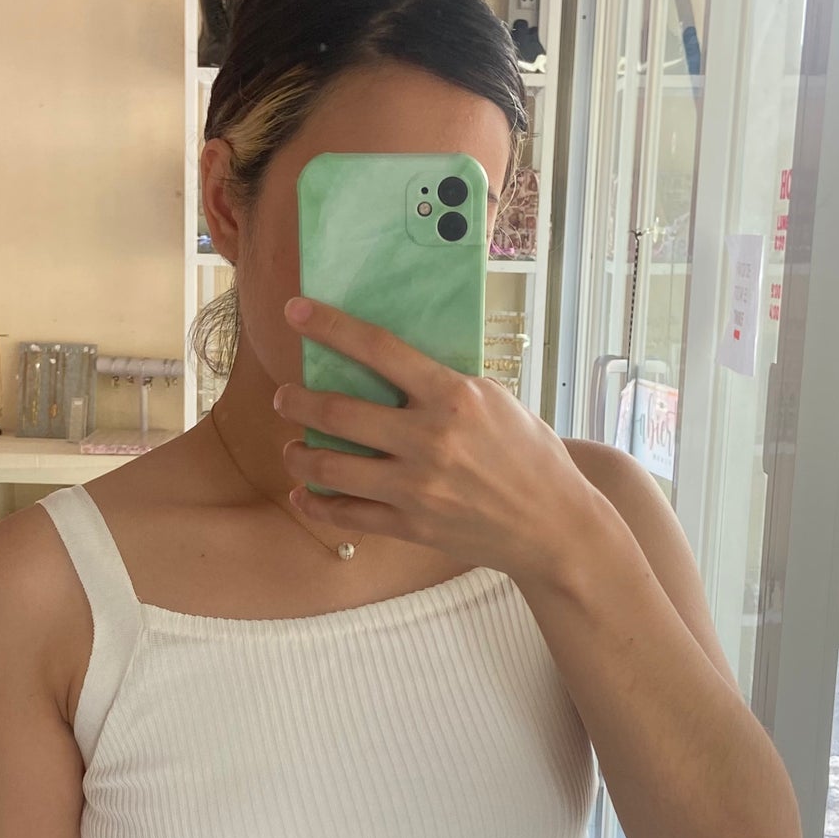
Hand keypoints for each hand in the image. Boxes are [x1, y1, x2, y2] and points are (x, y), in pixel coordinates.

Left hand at [274, 296, 595, 583]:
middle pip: (339, 411)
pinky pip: (346, 514)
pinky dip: (315, 504)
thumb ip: (443, 384)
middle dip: (298, 400)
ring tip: (293, 448)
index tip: (295, 311)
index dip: (330, 326)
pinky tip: (304, 494)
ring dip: (299, 454)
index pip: (378, 349)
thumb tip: (391, 363)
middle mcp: (430, 439)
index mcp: (453, 396)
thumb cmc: (529, 455)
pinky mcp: (411, 526)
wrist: (553, 525)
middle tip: (285, 397)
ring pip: (330, 466)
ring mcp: (417, 487)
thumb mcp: (496, 401)